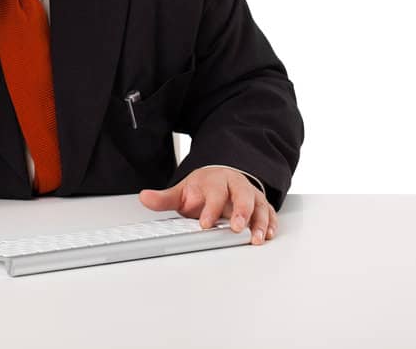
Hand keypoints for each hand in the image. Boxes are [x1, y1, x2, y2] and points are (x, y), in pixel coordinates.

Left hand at [139, 168, 277, 244]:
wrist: (221, 177)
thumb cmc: (203, 188)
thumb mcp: (183, 191)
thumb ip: (164, 198)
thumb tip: (144, 198)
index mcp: (216, 180)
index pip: (215, 192)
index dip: (211, 208)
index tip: (205, 224)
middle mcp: (236, 185)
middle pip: (242, 195)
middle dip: (241, 212)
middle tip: (236, 228)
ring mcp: (251, 195)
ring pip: (259, 205)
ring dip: (260, 222)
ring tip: (257, 238)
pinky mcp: (261, 205)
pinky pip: (270, 212)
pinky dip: (271, 223)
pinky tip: (269, 234)